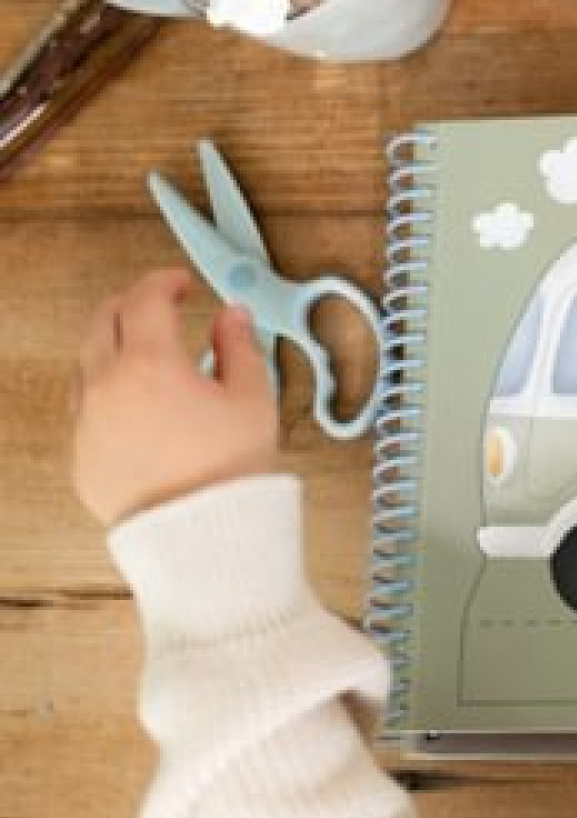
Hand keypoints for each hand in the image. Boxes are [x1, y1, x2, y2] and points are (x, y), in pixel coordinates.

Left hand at [73, 268, 279, 526]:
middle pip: (104, 320)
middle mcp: (107, 386)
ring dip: (113, 344)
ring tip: (147, 355)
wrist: (201, 536)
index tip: (180, 284)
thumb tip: (232, 316)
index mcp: (151, 364)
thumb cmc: (230, 472)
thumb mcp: (253, 399)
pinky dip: (105, 387)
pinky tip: (135, 401)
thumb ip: (240, 347)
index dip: (164, 282)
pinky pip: (84, 404)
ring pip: (86, 361)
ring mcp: (87, 421)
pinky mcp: (81, 453)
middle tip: (159, 307)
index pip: (146, 299)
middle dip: (131, 304)